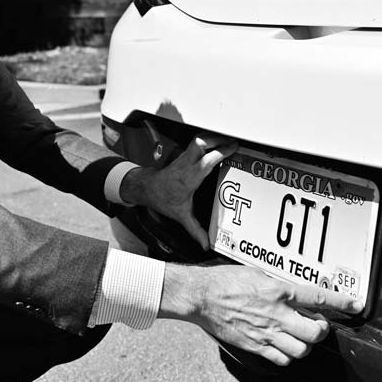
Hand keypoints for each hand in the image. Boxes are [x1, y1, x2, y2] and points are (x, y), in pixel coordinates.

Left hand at [120, 134, 237, 248]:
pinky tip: (216, 143)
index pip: (207, 161)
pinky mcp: (183, 155)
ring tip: (227, 139)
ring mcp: (184, 157)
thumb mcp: (181, 215)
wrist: (147, 188)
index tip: (234, 149)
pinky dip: (207, 140)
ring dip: (213, 137)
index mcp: (190, 178)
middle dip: (218, 139)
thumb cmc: (163, 199)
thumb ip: (195, 230)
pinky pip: (196, 143)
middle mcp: (187, 164)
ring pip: (198, 140)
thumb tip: (206, 244)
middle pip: (201, 143)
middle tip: (233, 141)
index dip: (221, 153)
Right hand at [159, 264, 362, 365]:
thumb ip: (279, 285)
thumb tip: (297, 293)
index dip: (341, 302)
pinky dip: (287, 355)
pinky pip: (281, 359)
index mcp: (278, 292)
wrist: (202, 296)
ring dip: (306, 344)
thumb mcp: (257, 273)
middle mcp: (276, 314)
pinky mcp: (255, 345)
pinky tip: (283, 345)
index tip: (355, 305)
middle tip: (318, 324)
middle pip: (315, 332)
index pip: (318, 298)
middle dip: (322, 330)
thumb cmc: (225, 280)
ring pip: (301, 350)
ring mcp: (266, 333)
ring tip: (300, 336)